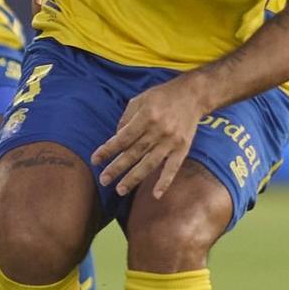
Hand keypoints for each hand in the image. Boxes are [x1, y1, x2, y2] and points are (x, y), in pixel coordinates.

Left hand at [92, 76, 208, 198]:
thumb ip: (126, 119)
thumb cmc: (162, 97)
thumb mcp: (140, 100)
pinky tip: (156, 194)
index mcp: (146, 116)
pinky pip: (173, 167)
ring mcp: (171, 141)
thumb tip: (116, 140)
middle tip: (104, 180)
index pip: (123, 138)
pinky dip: (165, 181)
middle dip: (117, 168)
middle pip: (134, 153)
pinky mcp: (183, 148)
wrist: (193, 95)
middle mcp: (158, 130)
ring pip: (150, 163)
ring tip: (120, 190)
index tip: (95, 160)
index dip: (108, 150)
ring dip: (134, 178)